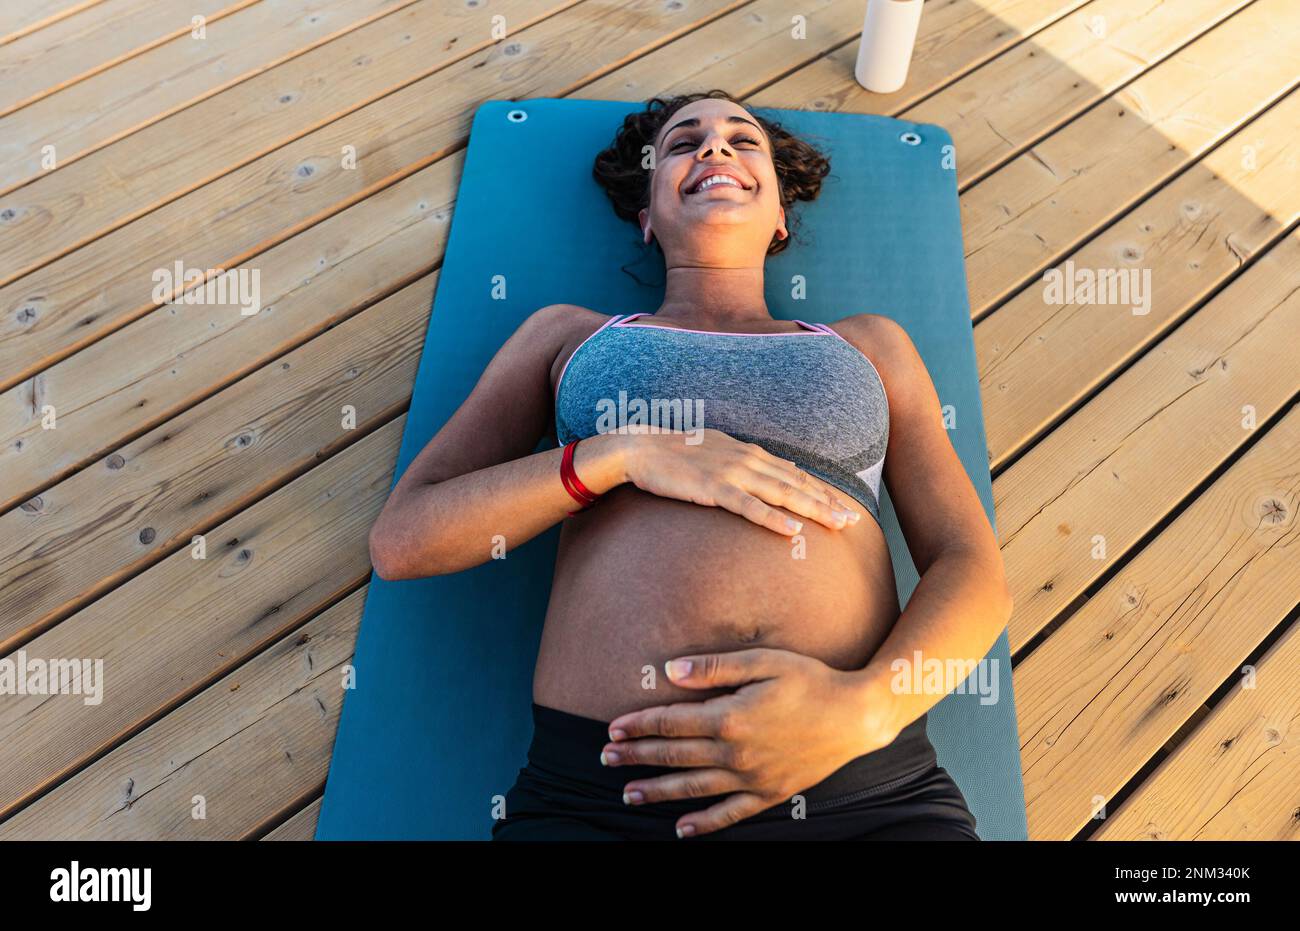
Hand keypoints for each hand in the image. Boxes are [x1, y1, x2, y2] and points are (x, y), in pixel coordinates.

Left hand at [601, 649, 896, 837]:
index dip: (640, 724)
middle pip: (674, 756)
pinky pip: (730, 814)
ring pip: (693, 788)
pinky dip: (704, 823)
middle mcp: (735, 752)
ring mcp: (752, 777)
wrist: (856, 716)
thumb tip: (671, 670)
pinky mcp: (769, 793)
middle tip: (605, 758)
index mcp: (730, 716)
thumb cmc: (810, 680)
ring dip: (657, 791)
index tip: (613, 727)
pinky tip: (681, 829)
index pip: (671, 722)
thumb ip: (715, 667)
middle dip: (636, 757)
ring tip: (627, 794)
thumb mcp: (764, 661)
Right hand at [622, 429, 861, 534]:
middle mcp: (748, 460)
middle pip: (797, 484)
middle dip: (828, 502)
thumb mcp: (719, 453)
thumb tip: (777, 472)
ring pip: (782, 494)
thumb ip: (748, 464)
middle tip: (853, 520)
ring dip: (813, 509)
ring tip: (837, 524)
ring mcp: (733, 473)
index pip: (795, 474)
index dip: (822, 490)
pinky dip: (773, 518)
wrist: (642, 448)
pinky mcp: (714, 488)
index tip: (844, 505)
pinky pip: (749, 507)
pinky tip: (792, 529)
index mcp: (750, 453)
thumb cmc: (677, 454)